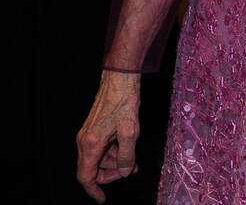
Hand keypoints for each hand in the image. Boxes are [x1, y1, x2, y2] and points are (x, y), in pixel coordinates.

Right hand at [76, 71, 140, 201]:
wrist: (120, 80)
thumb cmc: (124, 102)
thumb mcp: (130, 131)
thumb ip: (127, 155)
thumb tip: (126, 172)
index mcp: (90, 144)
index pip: (86, 176)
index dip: (94, 190)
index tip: (103, 198)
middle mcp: (84, 141)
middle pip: (92, 169)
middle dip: (111, 174)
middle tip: (131, 170)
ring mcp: (88, 135)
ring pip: (98, 159)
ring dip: (114, 163)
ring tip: (134, 161)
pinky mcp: (94, 129)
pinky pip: (101, 148)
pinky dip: (113, 152)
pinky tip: (128, 150)